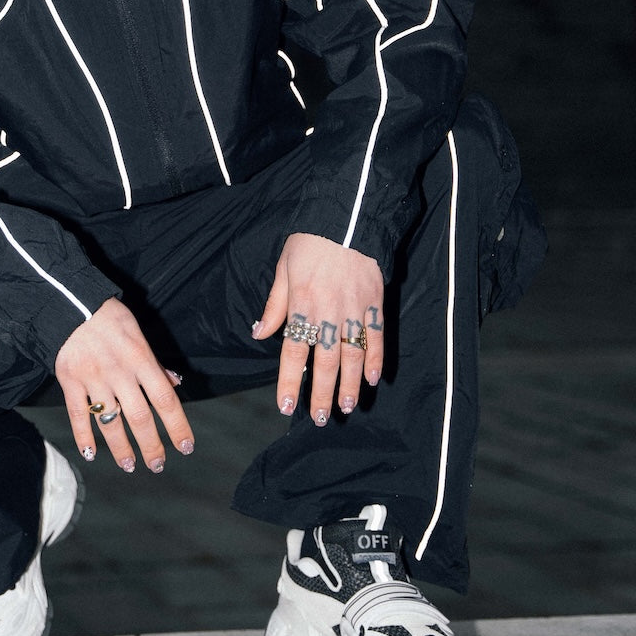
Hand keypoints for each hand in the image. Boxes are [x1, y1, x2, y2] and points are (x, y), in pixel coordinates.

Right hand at [54, 298, 193, 471]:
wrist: (69, 302)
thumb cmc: (108, 317)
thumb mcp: (137, 332)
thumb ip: (154, 363)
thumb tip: (175, 383)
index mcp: (140, 358)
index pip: (165, 399)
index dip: (177, 426)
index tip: (185, 447)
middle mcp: (119, 372)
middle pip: (139, 417)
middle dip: (151, 446)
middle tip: (158, 466)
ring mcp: (93, 378)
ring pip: (110, 422)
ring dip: (121, 448)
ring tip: (130, 465)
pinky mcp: (70, 381)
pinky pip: (78, 414)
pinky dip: (83, 436)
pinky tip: (91, 454)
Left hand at [252, 232, 383, 423]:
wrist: (345, 217)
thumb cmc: (308, 243)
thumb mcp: (283, 269)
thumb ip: (275, 305)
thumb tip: (259, 333)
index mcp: (301, 303)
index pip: (293, 351)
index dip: (290, 380)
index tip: (286, 404)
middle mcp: (328, 311)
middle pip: (325, 361)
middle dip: (322, 393)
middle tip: (322, 418)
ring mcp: (354, 308)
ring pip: (352, 355)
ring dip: (349, 384)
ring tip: (347, 407)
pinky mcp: (375, 302)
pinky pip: (376, 337)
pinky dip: (375, 359)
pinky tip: (371, 379)